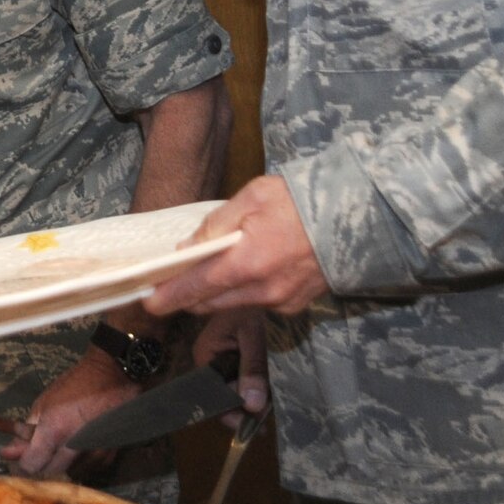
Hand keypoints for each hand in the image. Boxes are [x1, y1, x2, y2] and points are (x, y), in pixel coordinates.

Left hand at [0, 350, 139, 477]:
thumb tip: (9, 453)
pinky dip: (79, 462)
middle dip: (42, 462)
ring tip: (62, 442)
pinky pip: (87, 469)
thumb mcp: (44, 403)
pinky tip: (78, 445)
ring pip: (69, 472)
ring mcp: (94, 453)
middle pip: (50, 471)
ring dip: (61, 463)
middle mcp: (75, 447)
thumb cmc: (75, 385)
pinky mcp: (109, 456)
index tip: (22, 455)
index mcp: (55, 431)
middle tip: (41, 446)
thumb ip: (26, 432)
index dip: (24, 462)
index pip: (32, 465)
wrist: (112, 376)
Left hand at [145, 176, 328, 317]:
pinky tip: (243, 272)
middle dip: (187, 296)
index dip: (169, 297)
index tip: (148, 302)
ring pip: (232, 305)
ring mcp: (280, 302)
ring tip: (206, 272)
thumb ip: (215, 225)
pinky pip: (257, 304)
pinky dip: (242, 292)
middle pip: (210, 303)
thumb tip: (188, 248)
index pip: (196, 288)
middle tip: (170, 283)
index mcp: (247, 263)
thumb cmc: (301, 200)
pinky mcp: (294, 305)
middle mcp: (262, 291)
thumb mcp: (252, 198)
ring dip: (214, 295)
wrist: (354, 216)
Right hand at [192, 307, 268, 422]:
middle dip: (245, 404)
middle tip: (267, 413)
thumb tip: (252, 406)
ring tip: (272, 401)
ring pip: (237, 388)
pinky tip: (271, 389)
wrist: (259, 283)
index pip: (212, 394)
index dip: (228, 410)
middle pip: (225, 393)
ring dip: (254, 396)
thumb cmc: (250, 305)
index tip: (248, 423)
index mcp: (206, 355)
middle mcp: (211, 361)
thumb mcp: (253, 336)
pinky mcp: (239, 358)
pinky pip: (245, 378)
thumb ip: (252, 368)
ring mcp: (225, 361)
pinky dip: (258, 385)